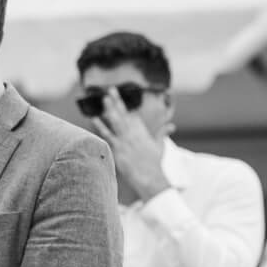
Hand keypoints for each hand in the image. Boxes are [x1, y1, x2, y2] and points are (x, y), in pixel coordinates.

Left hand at [89, 85, 171, 202]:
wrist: (150, 176)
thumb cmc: (155, 163)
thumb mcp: (160, 146)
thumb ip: (163, 134)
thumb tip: (171, 126)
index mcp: (143, 132)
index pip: (133, 115)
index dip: (126, 105)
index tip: (120, 96)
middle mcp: (134, 133)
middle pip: (124, 114)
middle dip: (118, 101)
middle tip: (111, 90)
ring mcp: (126, 140)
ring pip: (116, 121)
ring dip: (110, 109)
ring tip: (104, 99)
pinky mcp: (119, 148)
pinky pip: (108, 134)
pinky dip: (101, 126)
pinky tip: (94, 118)